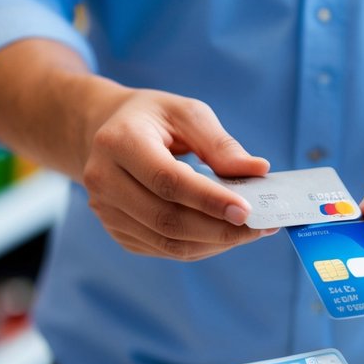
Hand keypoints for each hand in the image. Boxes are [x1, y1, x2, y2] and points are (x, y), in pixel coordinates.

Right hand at [79, 86, 273, 259]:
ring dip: (214, 243)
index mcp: (120, 143)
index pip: (168, 182)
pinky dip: (200, 247)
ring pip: (167, 243)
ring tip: (248, 232)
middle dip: (218, 229)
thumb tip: (257, 171)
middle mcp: (104, 181)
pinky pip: (164, 250)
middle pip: (167, 220)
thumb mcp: (186, 114)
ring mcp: (107, 212)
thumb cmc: (153, 119)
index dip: (209, 200)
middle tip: (259, 227)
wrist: (104, 132)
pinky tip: (222, 234)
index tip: (247, 210)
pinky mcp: (118, 232)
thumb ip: (220, 144)